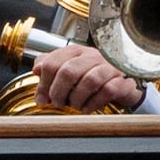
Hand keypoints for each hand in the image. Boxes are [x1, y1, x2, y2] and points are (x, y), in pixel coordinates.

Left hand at [21, 42, 149, 113]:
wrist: (121, 85)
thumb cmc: (91, 78)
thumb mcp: (68, 69)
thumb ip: (50, 66)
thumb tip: (36, 69)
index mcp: (76, 51)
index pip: (52, 62)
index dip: (43, 84)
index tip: (41, 98)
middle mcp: (93, 56)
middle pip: (69, 71)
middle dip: (58, 92)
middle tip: (57, 103)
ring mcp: (109, 67)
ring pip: (89, 81)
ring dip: (77, 99)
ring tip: (74, 106)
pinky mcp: (122, 81)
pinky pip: (107, 91)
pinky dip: (93, 103)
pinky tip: (87, 108)